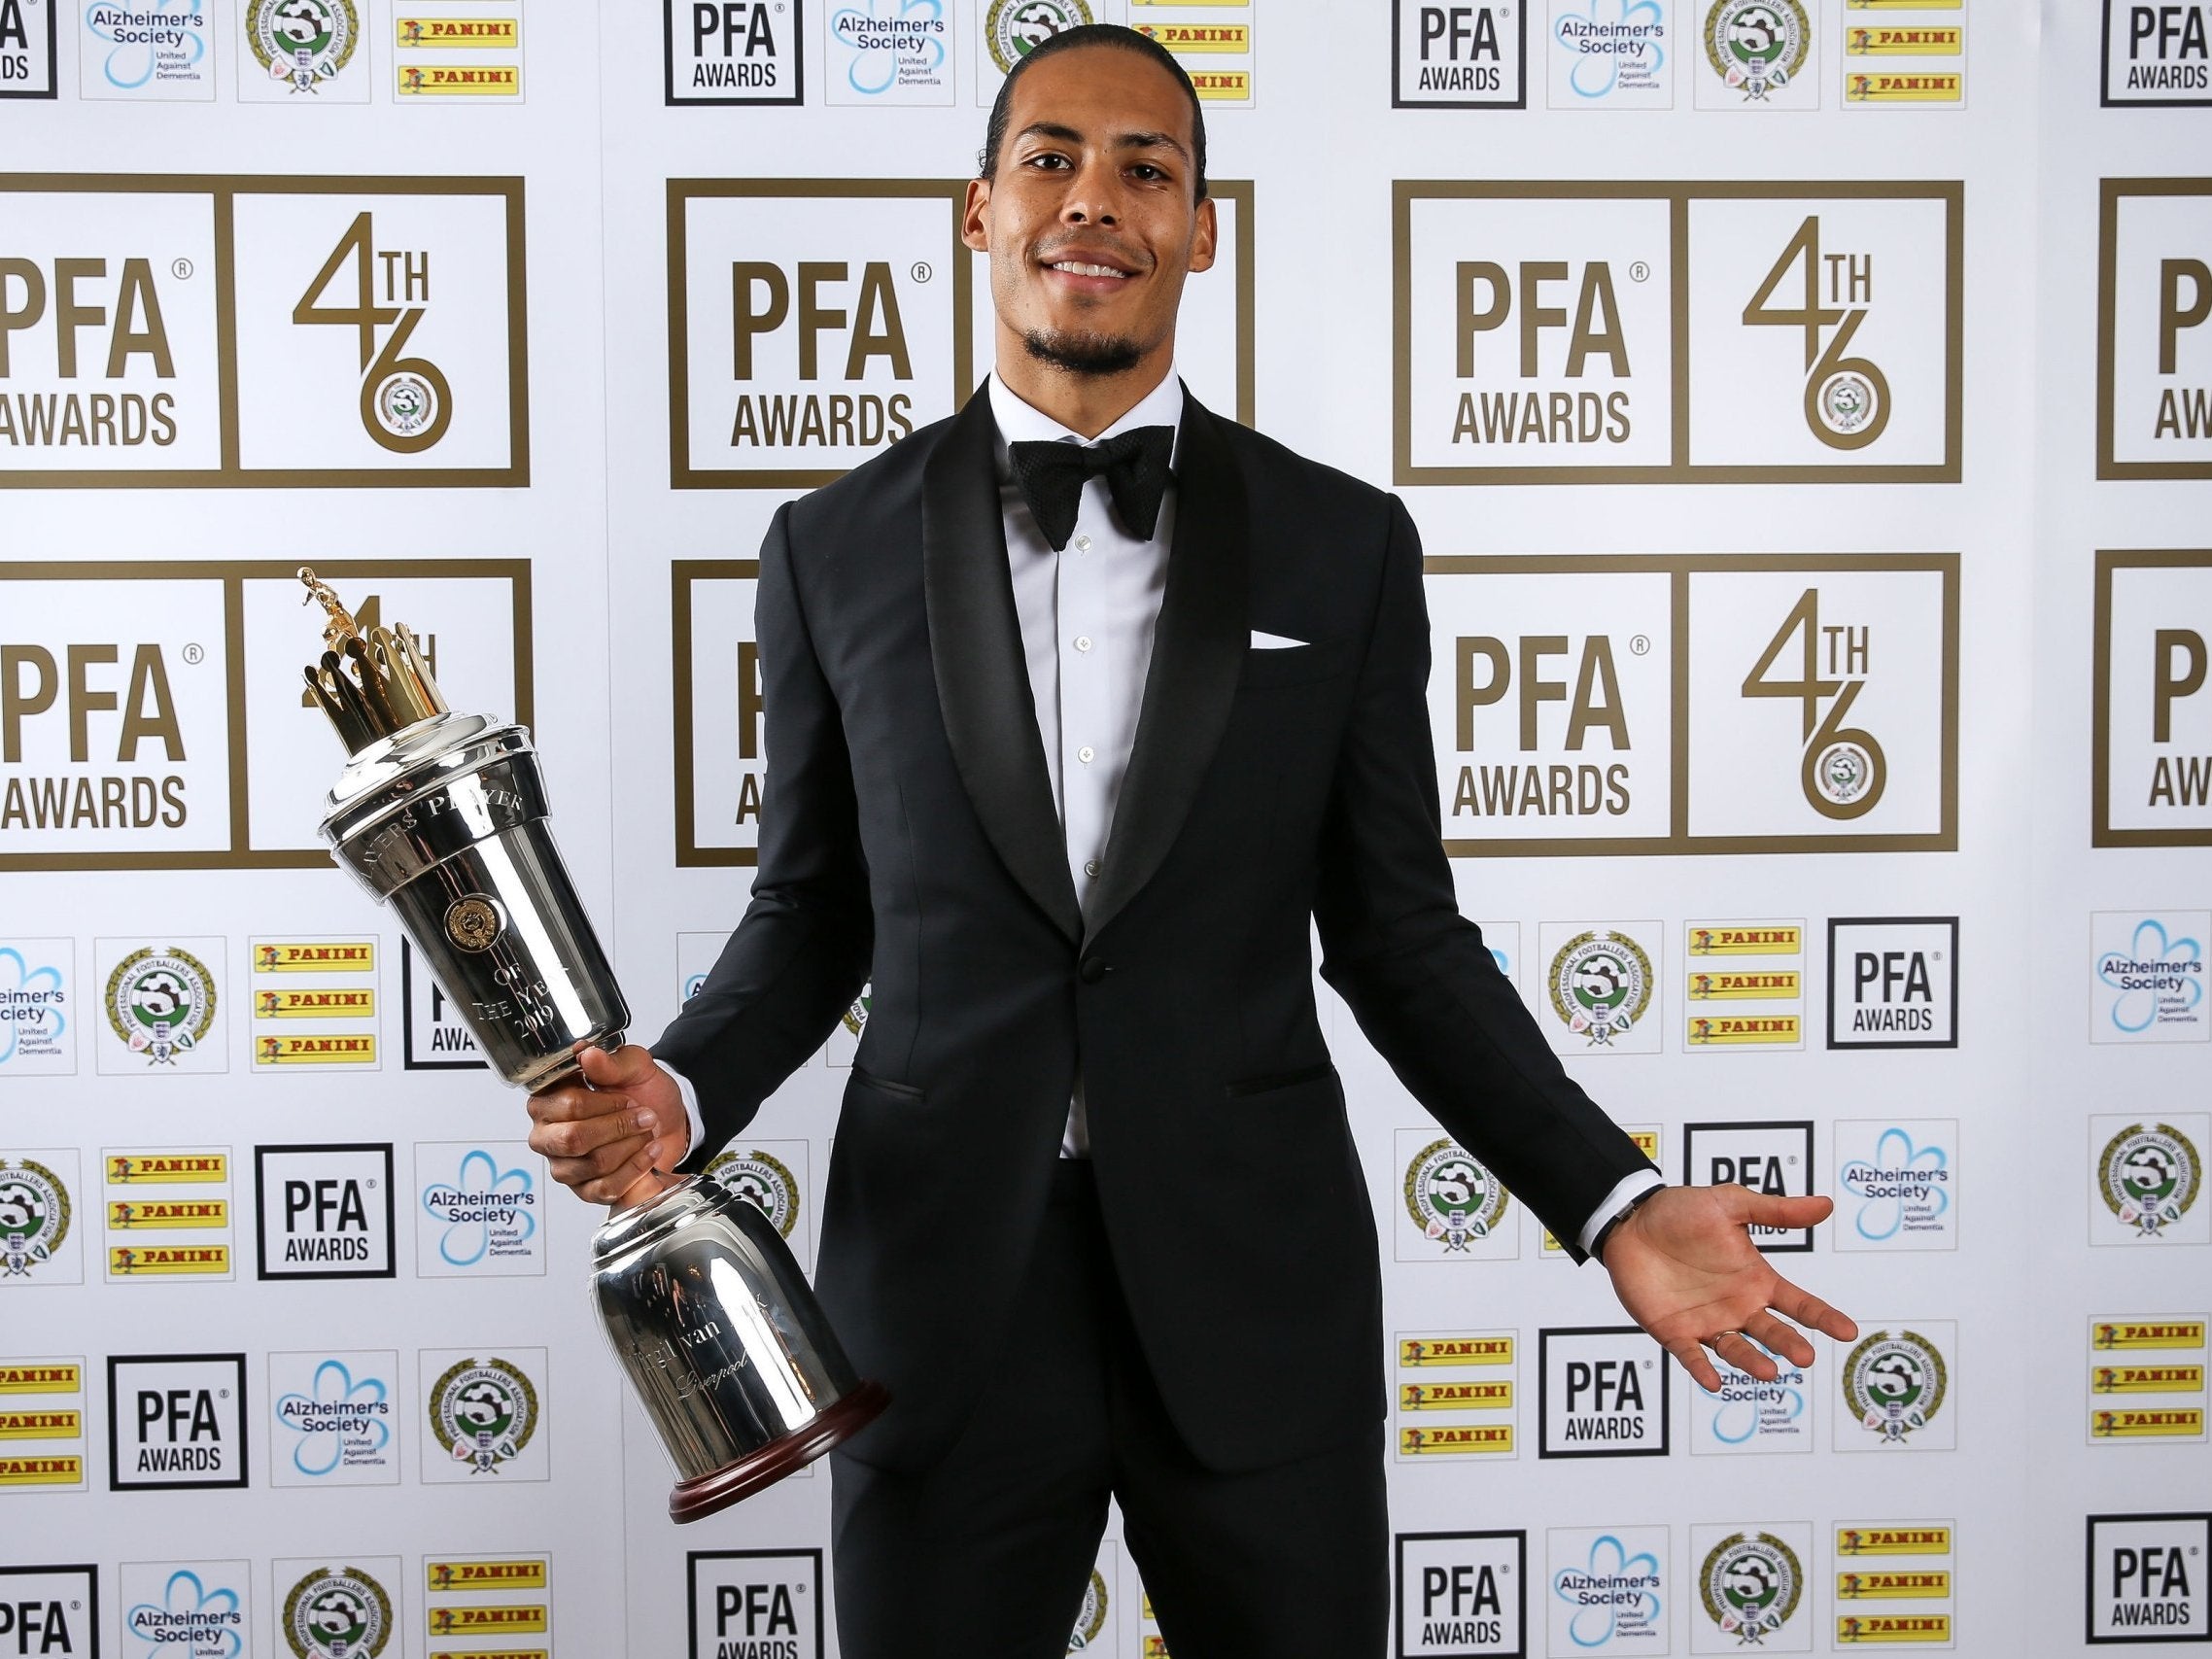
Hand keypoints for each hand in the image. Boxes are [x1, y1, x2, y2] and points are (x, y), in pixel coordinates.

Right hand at [526, 1043, 689, 1206]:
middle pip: (573, 1139)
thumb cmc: (643, 1092)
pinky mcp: (584, 1190)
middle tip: (645, 1116)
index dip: (606, 1104)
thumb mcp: (634, 1067)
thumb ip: (611, 1062)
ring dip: (631, 1146)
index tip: (628, 1098)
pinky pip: (606, 1188)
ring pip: (594, 1163)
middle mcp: (547, 1135)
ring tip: (648, 1132)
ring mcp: (563, 1166)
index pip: (568, 1105)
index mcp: (548, 1100)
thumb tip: (586, 1054)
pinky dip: (636, 1169)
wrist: (666, 1121)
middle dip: (618, 1127)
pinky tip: (649, 1152)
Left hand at [1600, 1184, 1857, 1391]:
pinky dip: (1702, 1368)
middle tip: (1804, 1356)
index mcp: (1756, 1280)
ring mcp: (1708, 1322)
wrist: (1630, 1220)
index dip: (1823, 1317)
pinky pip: (1691, 1355)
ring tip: (1768, 1372)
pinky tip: (1713, 1380)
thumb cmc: (1682, 1211)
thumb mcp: (1731, 1205)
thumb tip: (1826, 1204)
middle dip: (1789, 1344)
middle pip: (1772, 1331)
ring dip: (1752, 1361)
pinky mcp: (1675, 1332)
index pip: (1799, 1303)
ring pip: (1736, 1349)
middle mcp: (1738, 1307)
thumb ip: (1776, 1211)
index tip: (1847, 1331)